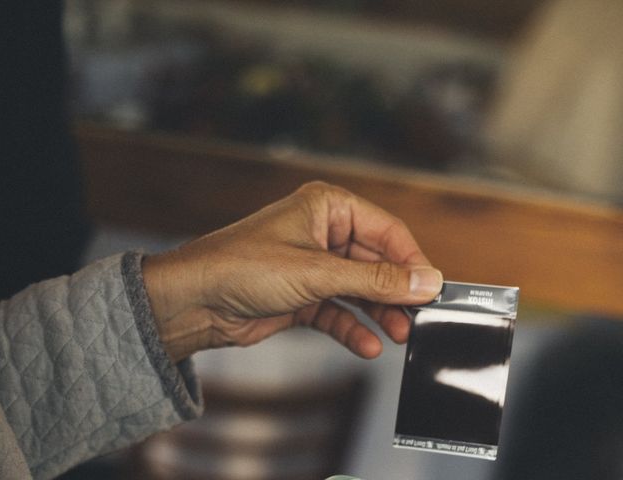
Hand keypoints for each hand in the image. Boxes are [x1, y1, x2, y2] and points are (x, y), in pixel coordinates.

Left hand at [142, 182, 442, 361]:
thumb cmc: (243, 267)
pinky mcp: (303, 295)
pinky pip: (339, 311)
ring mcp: (313, 266)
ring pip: (360, 290)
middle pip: (376, 263)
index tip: (432, 290)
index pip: (387, 231)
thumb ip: (375, 280)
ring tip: (399, 335)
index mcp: (328, 207)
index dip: (412, 261)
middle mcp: (323, 233)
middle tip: (418, 320)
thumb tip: (425, 281)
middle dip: (395, 294)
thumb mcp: (317, 272)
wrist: (194, 301)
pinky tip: (368, 346)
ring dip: (379, 313)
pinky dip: (352, 328)